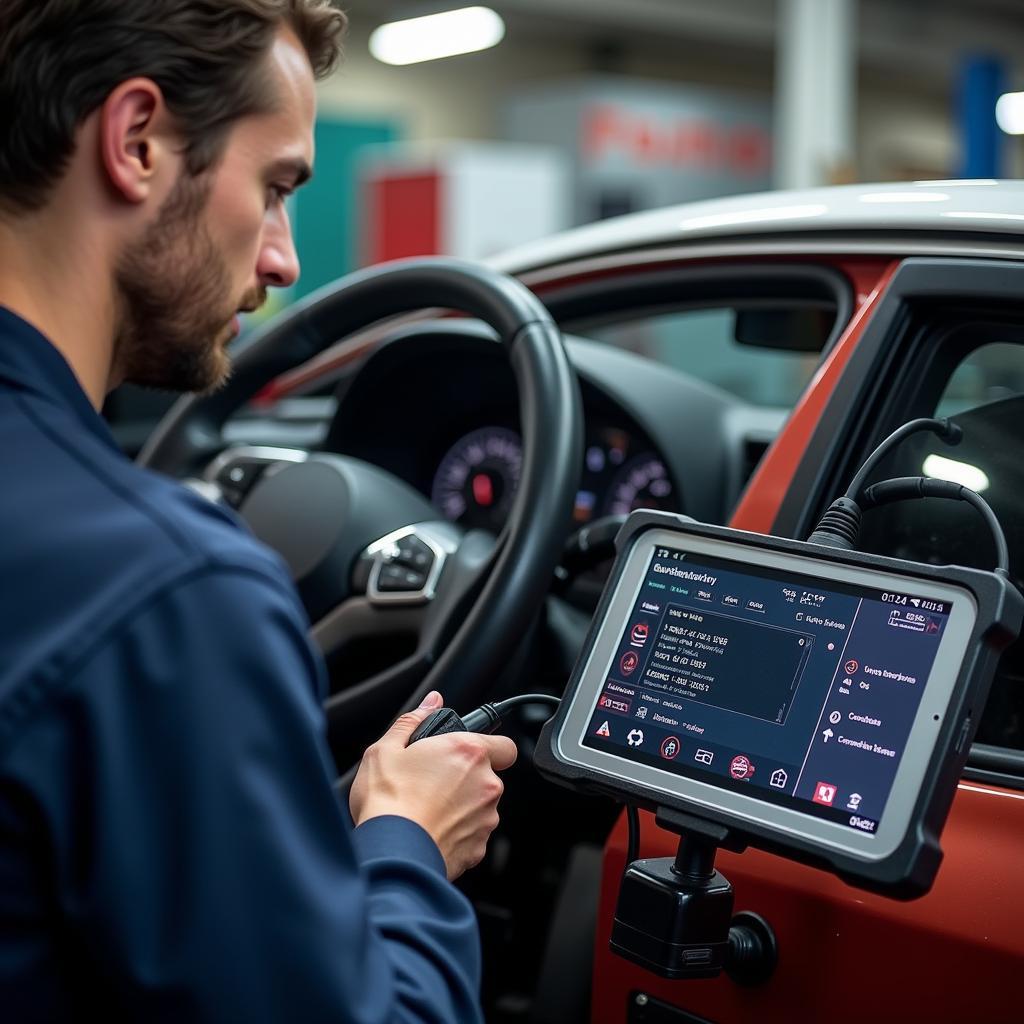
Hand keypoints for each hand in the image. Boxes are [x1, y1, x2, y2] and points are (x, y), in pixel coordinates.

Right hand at [350, 691, 517, 878]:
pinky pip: (472, 835)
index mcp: (469, 752)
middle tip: (432, 782)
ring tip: (426, 809)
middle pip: (488, 776)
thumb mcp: (386, 748)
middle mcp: (486, 783)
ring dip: (462, 806)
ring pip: (481, 807)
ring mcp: (485, 818)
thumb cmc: (388, 801)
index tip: (469, 753)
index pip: (504, 745)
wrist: (391, 853)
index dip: (489, 748)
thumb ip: (414, 720)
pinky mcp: (478, 848)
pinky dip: (457, 833)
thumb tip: (431, 701)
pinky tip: (430, 830)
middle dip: (466, 779)